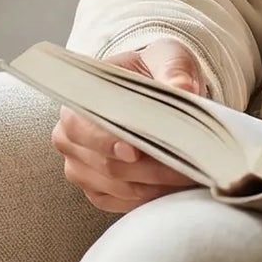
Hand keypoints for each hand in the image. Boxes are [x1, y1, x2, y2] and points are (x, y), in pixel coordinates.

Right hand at [52, 38, 209, 213]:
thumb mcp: (167, 58)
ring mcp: (80, 167)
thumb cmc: (154, 71)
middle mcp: (70, 138)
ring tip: (191, 174)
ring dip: (156, 185)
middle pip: (105, 164)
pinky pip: (121, 203)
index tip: (135, 152)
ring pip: (117, 187)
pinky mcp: (97, 190)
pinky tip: (176, 186)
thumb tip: (183, 89)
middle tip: (188, 164)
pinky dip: (151, 198)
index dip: (106, 142)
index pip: (81, 126)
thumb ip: (173, 70)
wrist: (154, 91)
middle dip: (150, 168)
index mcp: (77, 101)